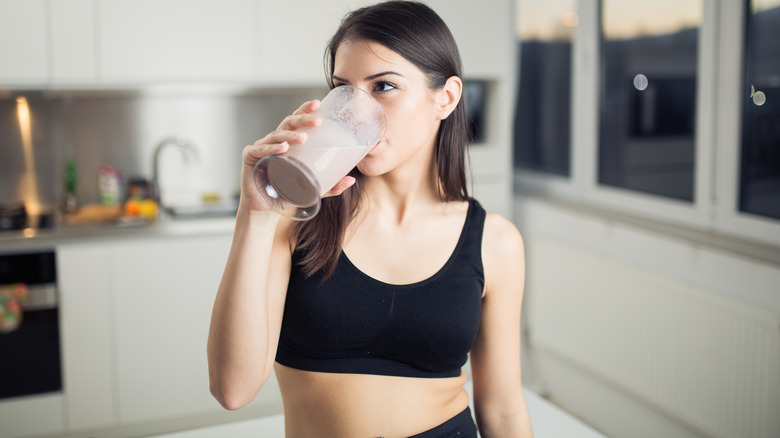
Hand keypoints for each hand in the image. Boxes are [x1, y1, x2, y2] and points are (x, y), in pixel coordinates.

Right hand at [239, 100, 356, 213]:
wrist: (264, 210)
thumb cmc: (286, 194)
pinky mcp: (250, 157)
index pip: (296, 121)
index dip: (305, 110)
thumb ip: (330, 185)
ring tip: (303, 138)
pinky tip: (283, 149)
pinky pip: (261, 150)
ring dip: (290, 135)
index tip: (318, 103)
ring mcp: (261, 148)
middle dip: (303, 119)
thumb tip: (351, 180)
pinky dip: (272, 148)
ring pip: (276, 135)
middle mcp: (274, 141)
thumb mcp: (312, 189)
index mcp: (287, 143)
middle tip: (317, 121)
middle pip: (288, 123)